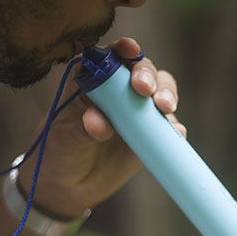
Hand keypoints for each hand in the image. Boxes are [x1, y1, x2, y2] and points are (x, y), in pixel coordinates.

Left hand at [17, 37, 185, 218]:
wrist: (69, 186)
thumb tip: (98, 121)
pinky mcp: (150, 134)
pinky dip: (175, 127)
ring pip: (160, 93)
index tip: (130, 51)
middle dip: (147, 75)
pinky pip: (168, 126)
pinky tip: (177, 132)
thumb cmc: (59, 152)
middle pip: (141, 70)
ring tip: (164, 109)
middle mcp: (118, 90)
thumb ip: (81, 128)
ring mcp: (136, 111)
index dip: (122, 48)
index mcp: (90, 80)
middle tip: (145, 90)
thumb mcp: (65, 139)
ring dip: (167, 95)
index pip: (108, 56)